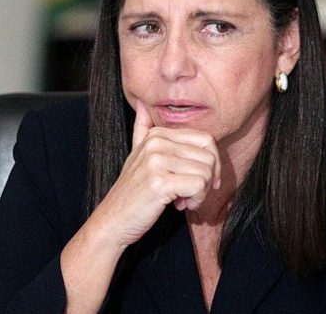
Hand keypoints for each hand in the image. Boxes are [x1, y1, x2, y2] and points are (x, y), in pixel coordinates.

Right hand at [89, 99, 221, 247]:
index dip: (212, 162)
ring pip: (206, 171)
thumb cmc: (132, 192)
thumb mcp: (136, 156)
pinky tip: (180, 205)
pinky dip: (196, 200)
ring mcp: (156, 161)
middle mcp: (156, 143)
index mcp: (156, 135)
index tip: (203, 181)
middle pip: (209, 155)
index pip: (205, 139)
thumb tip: (143, 104)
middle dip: (208, 179)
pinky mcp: (159, 182)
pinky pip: (198, 186)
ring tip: (182, 200)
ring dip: (201, 193)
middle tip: (191, 193)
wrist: (113, 220)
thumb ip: (142, 129)